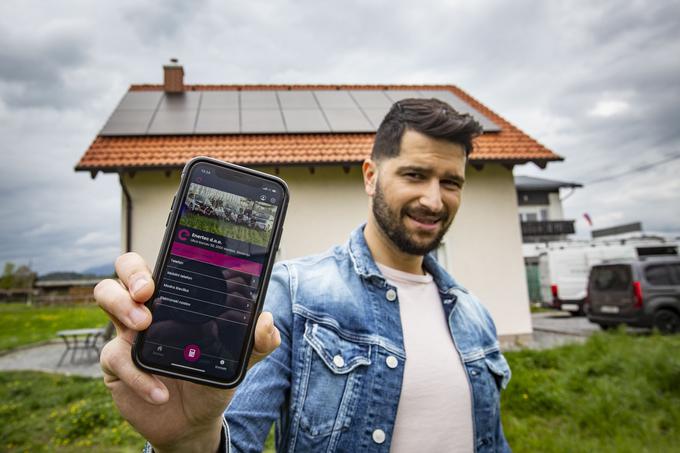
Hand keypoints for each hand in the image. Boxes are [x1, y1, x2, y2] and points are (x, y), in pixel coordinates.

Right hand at [94, 252, 280, 451]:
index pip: (163, 263)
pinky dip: (139, 375)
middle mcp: (149, 307)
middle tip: (147, 292)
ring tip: (143, 326)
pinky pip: (116, 357)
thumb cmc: (211, 377)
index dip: (162, 255)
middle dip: (132, 272)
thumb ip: (257, 342)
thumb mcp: (238, 360)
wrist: (193, 420)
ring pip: (106, 295)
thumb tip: (266, 320)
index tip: (169, 265)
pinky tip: (160, 391)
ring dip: (121, 305)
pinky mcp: (116, 362)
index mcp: (178, 298)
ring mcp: (128, 331)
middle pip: (125, 269)